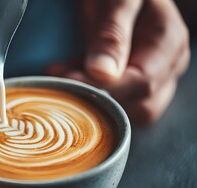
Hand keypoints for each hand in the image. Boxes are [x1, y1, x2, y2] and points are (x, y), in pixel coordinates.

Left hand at [47, 0, 189, 124]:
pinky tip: (69, 78)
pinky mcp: (132, 80)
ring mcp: (152, 75)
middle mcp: (167, 64)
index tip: (69, 82)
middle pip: (140, 106)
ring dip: (94, 101)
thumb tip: (102, 74)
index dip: (105, 89)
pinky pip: (117, 103)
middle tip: (62, 81)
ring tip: (64, 78)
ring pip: (128, 110)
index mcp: (168, 42)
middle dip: (99, 100)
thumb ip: (112, 33)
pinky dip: (92, 96)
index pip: (143, 82)